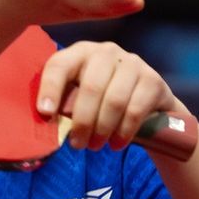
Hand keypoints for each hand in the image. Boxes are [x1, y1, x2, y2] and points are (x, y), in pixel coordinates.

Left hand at [36, 42, 180, 150]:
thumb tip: (48, 121)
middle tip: (78, 144)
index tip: (46, 113)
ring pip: (114, 101)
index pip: (60, 64)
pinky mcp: (153, 80)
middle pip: (91, 87)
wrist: (150, 104)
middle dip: (83, 121)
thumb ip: (65, 104)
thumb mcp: (81, 98)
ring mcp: (133, 63)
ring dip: (103, 129)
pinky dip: (123, 132)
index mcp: (81, 53)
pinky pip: (135, 110)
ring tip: (96, 145)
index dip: (50, 88)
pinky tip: (116, 143)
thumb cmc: (104, 102)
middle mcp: (107, 52)